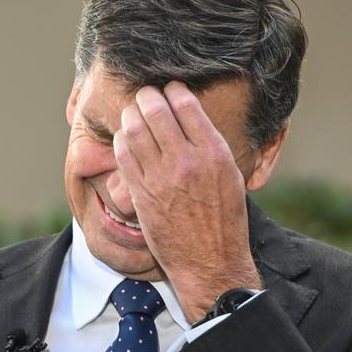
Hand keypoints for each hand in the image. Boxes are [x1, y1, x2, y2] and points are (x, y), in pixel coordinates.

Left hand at [113, 82, 262, 321]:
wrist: (210, 261)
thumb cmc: (224, 221)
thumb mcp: (230, 176)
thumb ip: (210, 145)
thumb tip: (190, 116)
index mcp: (213, 152)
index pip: (186, 104)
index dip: (173, 90)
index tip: (169, 89)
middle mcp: (186, 161)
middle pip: (155, 110)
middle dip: (147, 97)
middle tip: (145, 95)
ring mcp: (161, 177)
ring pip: (134, 130)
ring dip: (130, 116)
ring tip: (133, 115)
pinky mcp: (141, 194)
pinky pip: (123, 156)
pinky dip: (121, 142)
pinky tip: (125, 140)